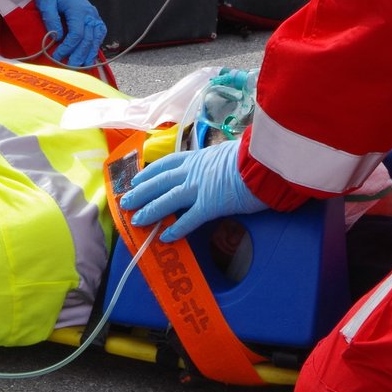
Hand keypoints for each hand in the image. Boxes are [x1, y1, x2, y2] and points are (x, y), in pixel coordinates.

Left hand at [33, 0, 106, 66]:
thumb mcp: (46, 1)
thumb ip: (51, 18)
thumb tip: (57, 36)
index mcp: (78, 9)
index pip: (77, 34)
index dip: (68, 47)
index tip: (58, 56)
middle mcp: (89, 13)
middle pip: (88, 39)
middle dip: (79, 55)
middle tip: (70, 67)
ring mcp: (93, 16)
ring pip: (96, 39)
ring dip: (89, 54)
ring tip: (82, 66)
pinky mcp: (93, 18)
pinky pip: (99, 34)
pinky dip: (95, 46)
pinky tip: (90, 56)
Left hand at [116, 139, 265, 241]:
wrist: (266, 161)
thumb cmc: (254, 156)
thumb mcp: (229, 152)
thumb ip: (216, 161)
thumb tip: (217, 165)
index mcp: (198, 157)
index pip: (167, 164)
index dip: (149, 172)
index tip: (137, 178)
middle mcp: (194, 171)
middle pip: (160, 182)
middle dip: (141, 192)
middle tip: (125, 201)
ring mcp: (200, 187)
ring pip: (167, 199)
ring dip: (150, 210)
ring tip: (136, 220)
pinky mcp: (211, 205)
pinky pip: (189, 219)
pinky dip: (176, 229)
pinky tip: (165, 238)